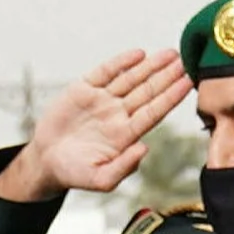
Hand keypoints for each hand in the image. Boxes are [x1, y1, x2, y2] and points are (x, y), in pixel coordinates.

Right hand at [0, 49, 191, 201]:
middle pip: (148, 92)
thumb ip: (124, 167)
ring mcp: (102, 100)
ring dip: (150, 66)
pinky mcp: (84, 89)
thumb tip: (144, 148)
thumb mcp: (101, 179)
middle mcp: (118, 114)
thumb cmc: (75, 173)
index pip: (154, 112)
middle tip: (186, 61)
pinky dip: (121, 63)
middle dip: (166, 77)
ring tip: (169, 54)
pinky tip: (138, 55)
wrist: (45, 161)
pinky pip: (106, 72)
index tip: (188, 84)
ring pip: (131, 79)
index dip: (171, 98)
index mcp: (125, 134)